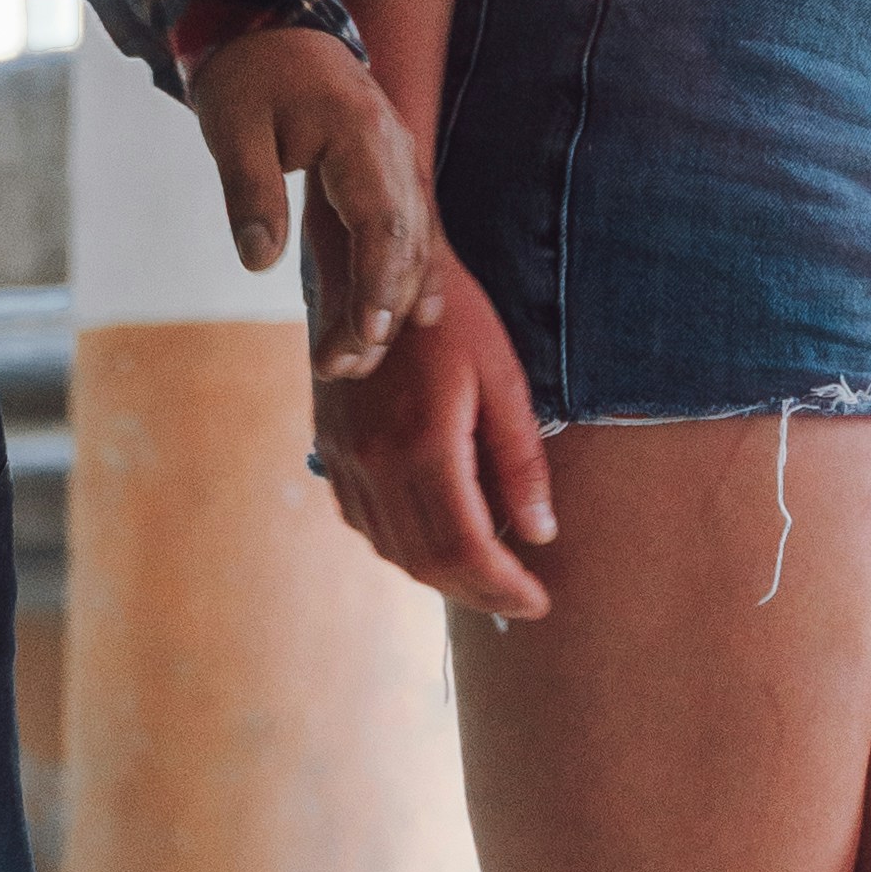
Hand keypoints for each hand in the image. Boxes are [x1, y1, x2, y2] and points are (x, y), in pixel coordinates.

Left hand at [187, 19, 435, 378]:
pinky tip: (417, 317)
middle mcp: (394, 149)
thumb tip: (259, 261)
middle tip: (343, 365)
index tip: (367, 332)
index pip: (382, 220)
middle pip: (403, 242)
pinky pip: (413, 228)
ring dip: (393, 301)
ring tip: (359, 357)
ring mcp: (400, 159)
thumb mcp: (231, 128)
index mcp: (359, 134)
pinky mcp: (391, 171)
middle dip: (380, 309)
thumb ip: (249, 192)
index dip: (379, 281)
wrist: (268, 24)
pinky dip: (413, 274)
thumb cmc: (247, 74)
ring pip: (413, 242)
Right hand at [315, 266, 559, 621]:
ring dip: (443, 578)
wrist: (371, 269)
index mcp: (423, 443)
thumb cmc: (450, 316)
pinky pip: (366, 524)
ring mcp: (343, 460)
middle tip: (521, 602)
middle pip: (427, 562)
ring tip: (488, 581)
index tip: (540, 602)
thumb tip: (540, 534)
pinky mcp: (330, 452)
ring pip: (393, 551)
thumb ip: (520, 461)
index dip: (504, 587)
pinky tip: (437, 544)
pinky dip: (405, 549)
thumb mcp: (503, 378)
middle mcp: (374, 462)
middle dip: (480, 594)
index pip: (466, 548)